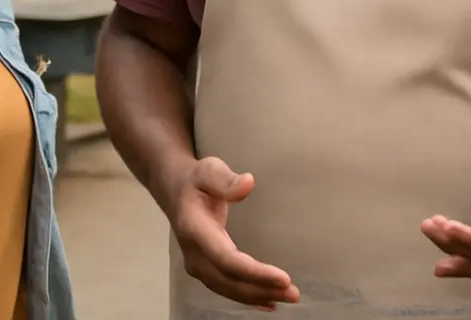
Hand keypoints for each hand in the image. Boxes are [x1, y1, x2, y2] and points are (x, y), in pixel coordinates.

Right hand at [170, 157, 298, 310]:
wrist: (176, 191)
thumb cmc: (196, 180)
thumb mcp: (209, 170)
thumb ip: (225, 179)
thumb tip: (248, 184)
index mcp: (195, 231)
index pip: (226, 259)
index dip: (254, 272)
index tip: (282, 277)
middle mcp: (194, 255)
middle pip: (229, 280)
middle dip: (261, 288)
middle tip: (294, 292)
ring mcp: (198, 265)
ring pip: (229, 288)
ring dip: (258, 295)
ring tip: (288, 296)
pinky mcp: (205, 268)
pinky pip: (227, 287)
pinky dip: (248, 296)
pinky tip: (268, 301)